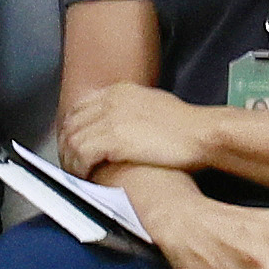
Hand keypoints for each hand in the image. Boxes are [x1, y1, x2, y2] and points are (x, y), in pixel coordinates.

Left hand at [53, 83, 212, 178]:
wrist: (202, 133)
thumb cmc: (188, 127)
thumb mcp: (156, 105)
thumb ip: (135, 110)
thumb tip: (126, 123)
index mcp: (120, 91)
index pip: (81, 106)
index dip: (73, 128)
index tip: (74, 144)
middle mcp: (111, 100)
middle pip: (71, 122)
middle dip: (67, 145)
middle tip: (71, 164)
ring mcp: (110, 118)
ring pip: (72, 140)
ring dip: (71, 160)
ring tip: (77, 175)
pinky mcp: (112, 138)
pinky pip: (81, 155)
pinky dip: (80, 168)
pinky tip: (86, 178)